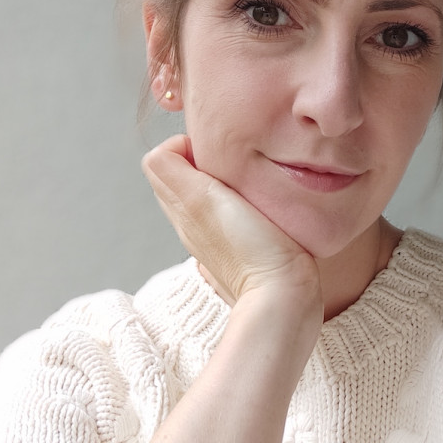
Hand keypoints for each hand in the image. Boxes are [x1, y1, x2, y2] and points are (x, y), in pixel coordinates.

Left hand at [142, 136, 322, 316]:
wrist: (282, 297)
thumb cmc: (249, 248)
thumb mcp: (203, 199)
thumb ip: (175, 171)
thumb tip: (168, 147)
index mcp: (180, 208)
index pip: (160, 162)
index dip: (183, 145)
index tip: (214, 148)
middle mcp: (190, 225)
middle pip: (177, 177)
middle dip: (196, 158)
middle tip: (229, 157)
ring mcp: (213, 239)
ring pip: (201, 195)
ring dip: (215, 180)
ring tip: (243, 178)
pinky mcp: (238, 250)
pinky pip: (225, 215)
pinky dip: (232, 201)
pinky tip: (255, 205)